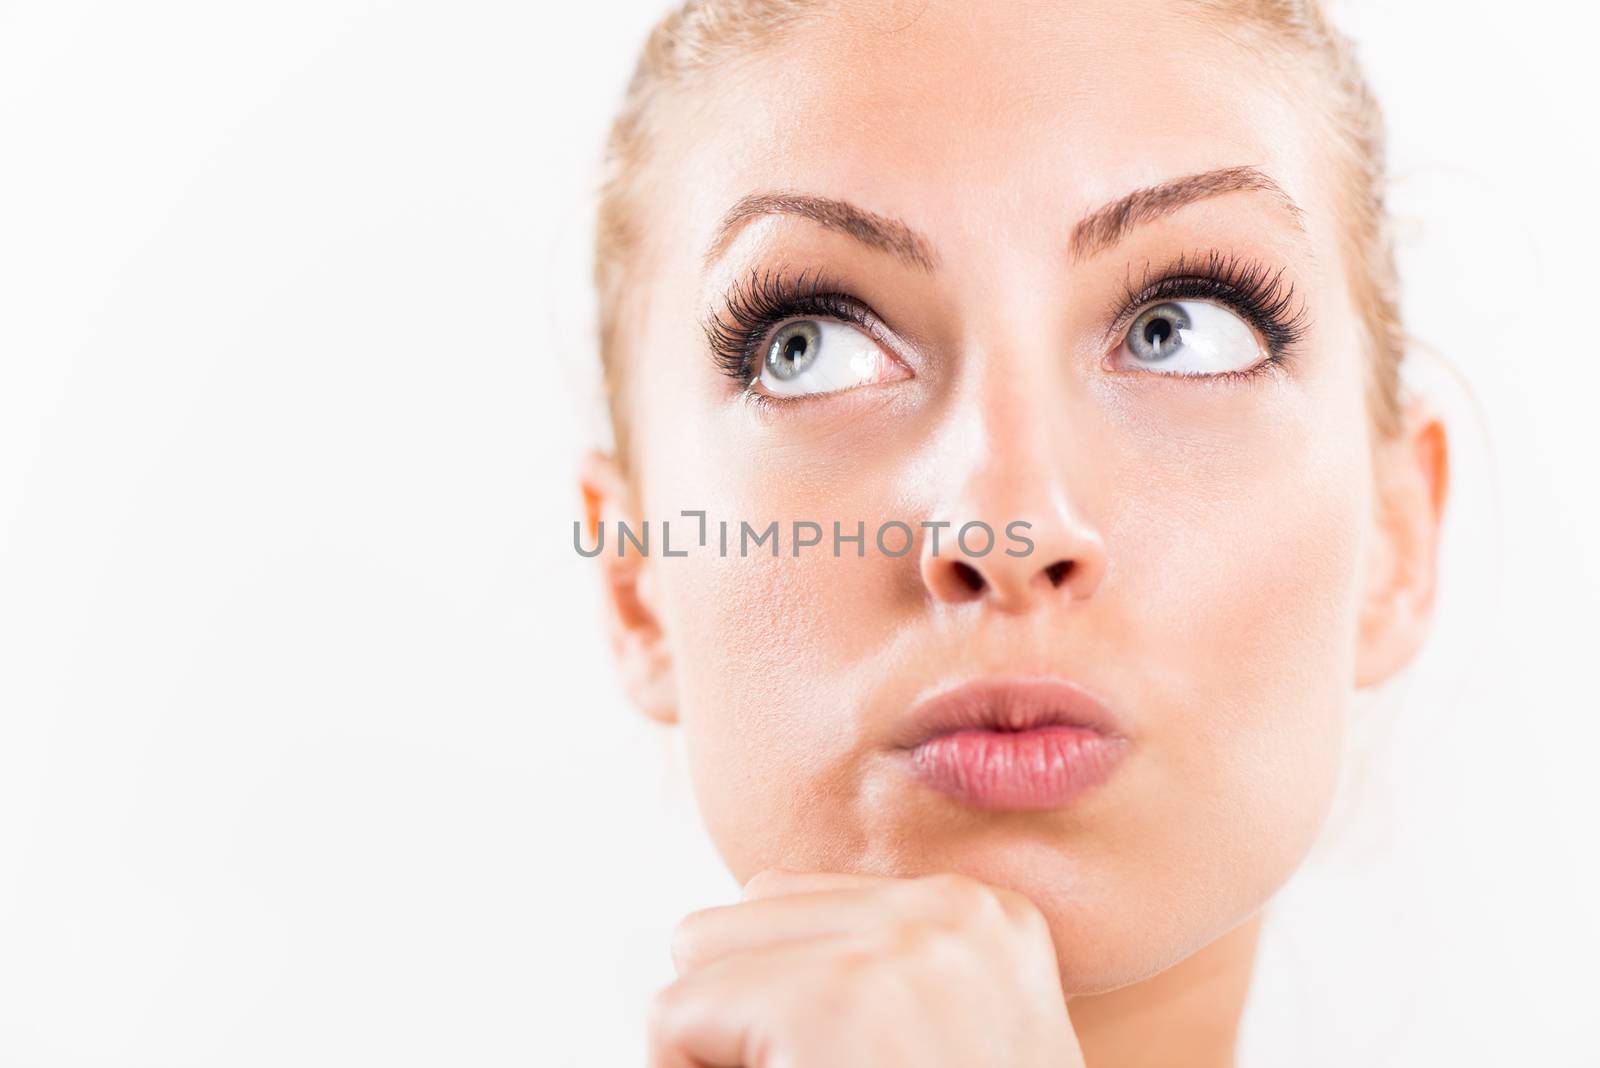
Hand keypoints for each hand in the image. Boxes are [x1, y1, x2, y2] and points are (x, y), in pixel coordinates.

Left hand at [647, 869, 1085, 1066]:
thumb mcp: (939, 1043)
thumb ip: (871, 981)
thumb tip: (702, 939)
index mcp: (986, 921)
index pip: (797, 902)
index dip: (777, 1004)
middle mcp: (953, 915)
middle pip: (744, 913)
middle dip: (742, 1009)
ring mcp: (897, 953)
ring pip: (700, 958)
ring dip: (720, 1045)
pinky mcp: (830, 1008)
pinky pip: (671, 1019)